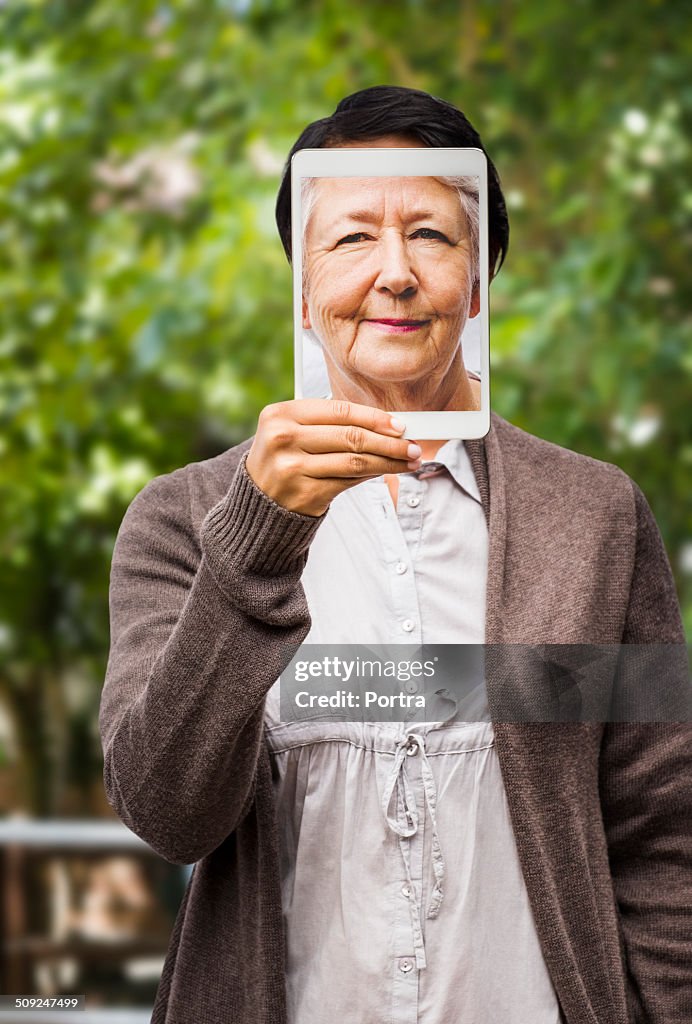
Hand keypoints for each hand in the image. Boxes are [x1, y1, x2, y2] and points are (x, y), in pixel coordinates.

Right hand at [245, 399, 421, 516]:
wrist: (258, 501)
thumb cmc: (283, 460)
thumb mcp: (291, 431)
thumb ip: (328, 423)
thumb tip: (383, 424)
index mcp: (281, 415)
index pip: (339, 410)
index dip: (373, 417)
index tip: (398, 424)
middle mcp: (284, 439)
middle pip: (350, 436)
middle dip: (388, 441)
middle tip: (411, 444)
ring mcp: (293, 468)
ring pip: (354, 461)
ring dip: (388, 460)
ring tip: (409, 460)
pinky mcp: (305, 493)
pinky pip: (349, 481)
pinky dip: (373, 475)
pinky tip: (387, 472)